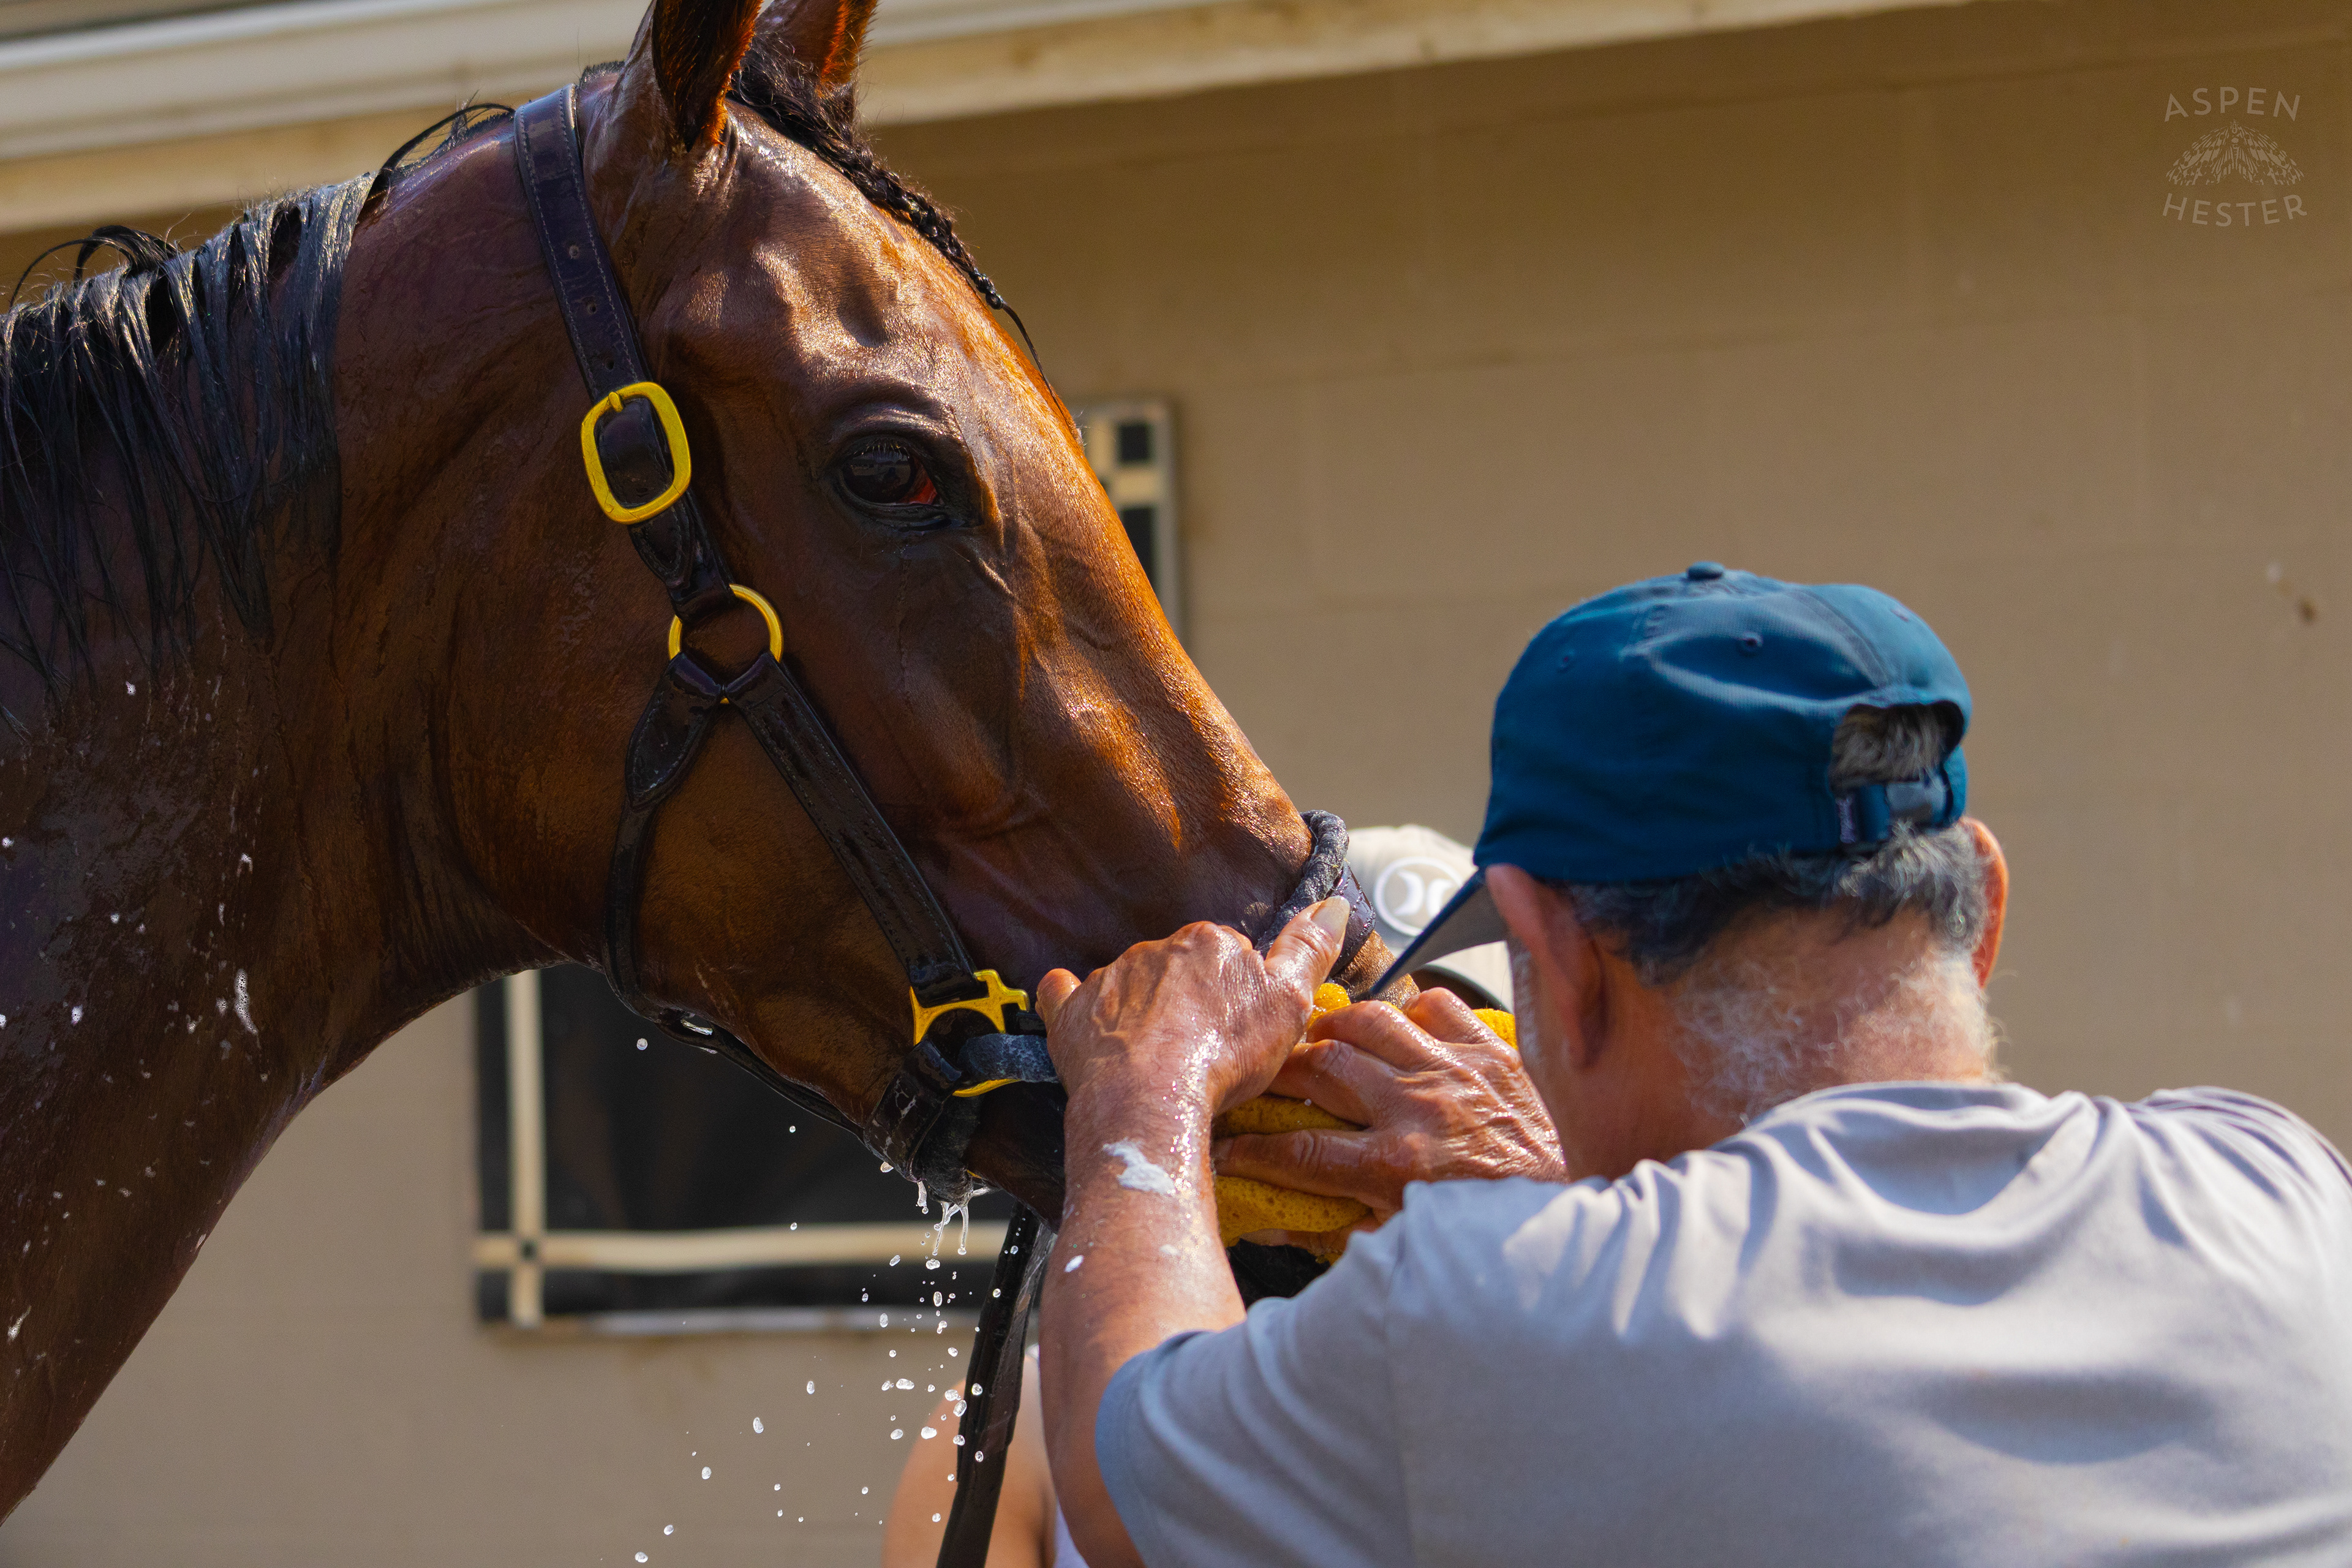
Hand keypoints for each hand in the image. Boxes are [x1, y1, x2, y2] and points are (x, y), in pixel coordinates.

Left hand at [1035, 898, 1352, 1113]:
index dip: (1237, 992)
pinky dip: (1072, 1001)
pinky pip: (1066, 995)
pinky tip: (1077, 1013)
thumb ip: (1309, 950)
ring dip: (1144, 1008)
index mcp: (1208, 942)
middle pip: (1179, 968)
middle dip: (1190, 998)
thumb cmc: (1223, 1058)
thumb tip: (1334, 905)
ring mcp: (1110, 978)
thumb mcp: (1288, 1004)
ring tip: (1159, 1056)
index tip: (1240, 1026)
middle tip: (1203, 1046)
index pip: (1228, 955)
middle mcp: (1156, 948)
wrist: (1149, 1101)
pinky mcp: (1072, 1012)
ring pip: (1132, 985)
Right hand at [1212, 986, 1566, 1219]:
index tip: (1227, 1146)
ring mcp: (1456, 1074)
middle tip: (1266, 1079)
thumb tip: (1273, 1229)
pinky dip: (1411, 1012)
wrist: (1577, 1219)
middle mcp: (1419, 1109)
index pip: (1298, 1149)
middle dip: (1280, 1072)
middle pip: (1322, 1067)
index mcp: (1395, 1168)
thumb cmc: (1494, 1240)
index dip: (1251, 1146)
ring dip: (1335, 1028)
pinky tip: (1400, 1031)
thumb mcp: (1411, 1250)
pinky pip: (1437, 1006)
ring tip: (1321, 1042)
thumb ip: (1339, 1236)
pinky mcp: (1493, 1054)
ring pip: (1371, 1021)